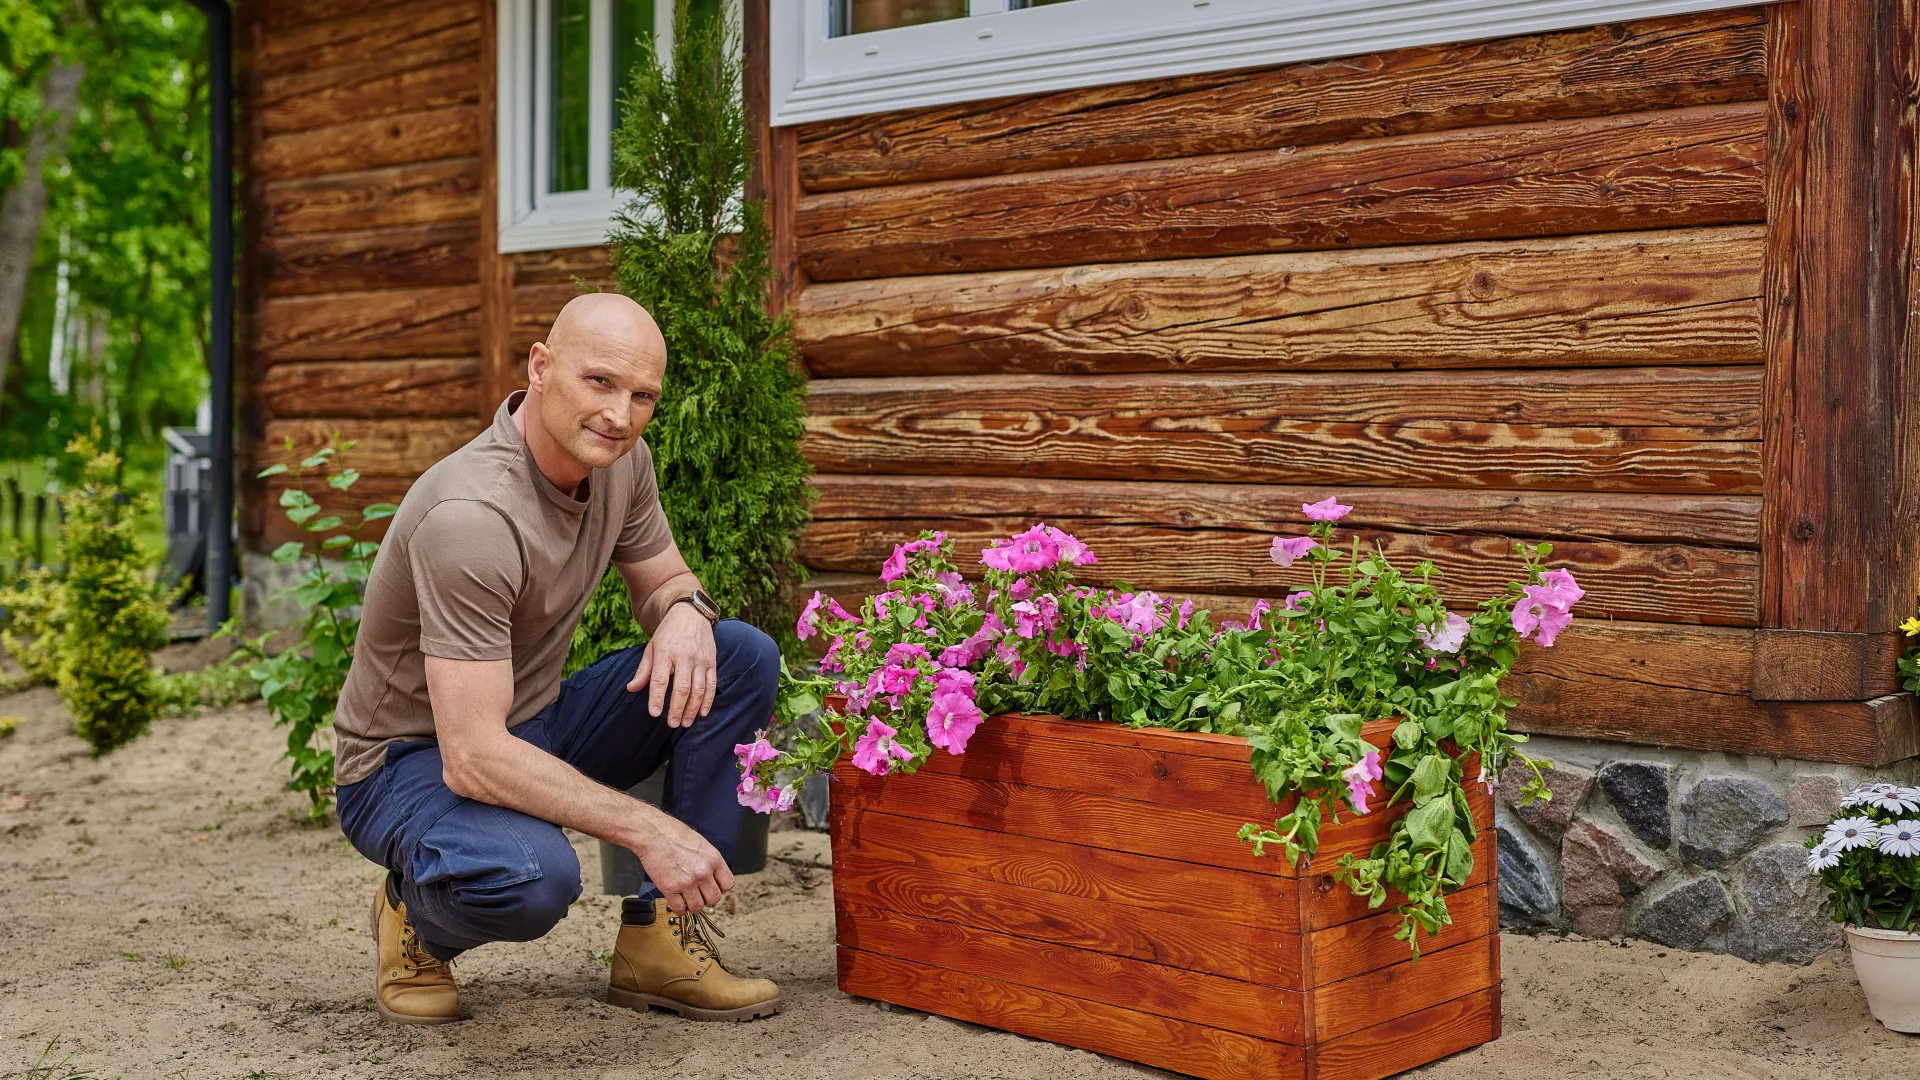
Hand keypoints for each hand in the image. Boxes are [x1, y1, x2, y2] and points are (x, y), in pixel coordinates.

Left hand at [627, 604, 715, 727]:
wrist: (691, 614)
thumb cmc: (668, 634)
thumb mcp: (652, 647)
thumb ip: (643, 670)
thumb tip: (631, 688)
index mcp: (665, 652)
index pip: (660, 679)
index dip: (657, 697)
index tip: (654, 713)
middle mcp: (684, 656)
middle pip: (682, 687)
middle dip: (677, 708)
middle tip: (672, 724)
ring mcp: (700, 660)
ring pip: (698, 689)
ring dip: (692, 709)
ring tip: (685, 723)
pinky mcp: (712, 662)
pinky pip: (712, 685)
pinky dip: (708, 701)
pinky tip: (702, 713)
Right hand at [631, 811, 732, 914]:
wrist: (653, 833)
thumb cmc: (673, 833)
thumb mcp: (701, 843)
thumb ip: (708, 861)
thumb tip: (712, 875)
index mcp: (713, 859)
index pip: (727, 884)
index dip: (720, 889)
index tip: (712, 888)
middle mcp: (703, 872)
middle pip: (714, 898)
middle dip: (706, 899)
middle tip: (699, 895)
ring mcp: (687, 882)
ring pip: (697, 907)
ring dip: (692, 906)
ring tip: (687, 900)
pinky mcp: (670, 888)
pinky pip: (679, 908)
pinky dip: (679, 909)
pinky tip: (677, 903)